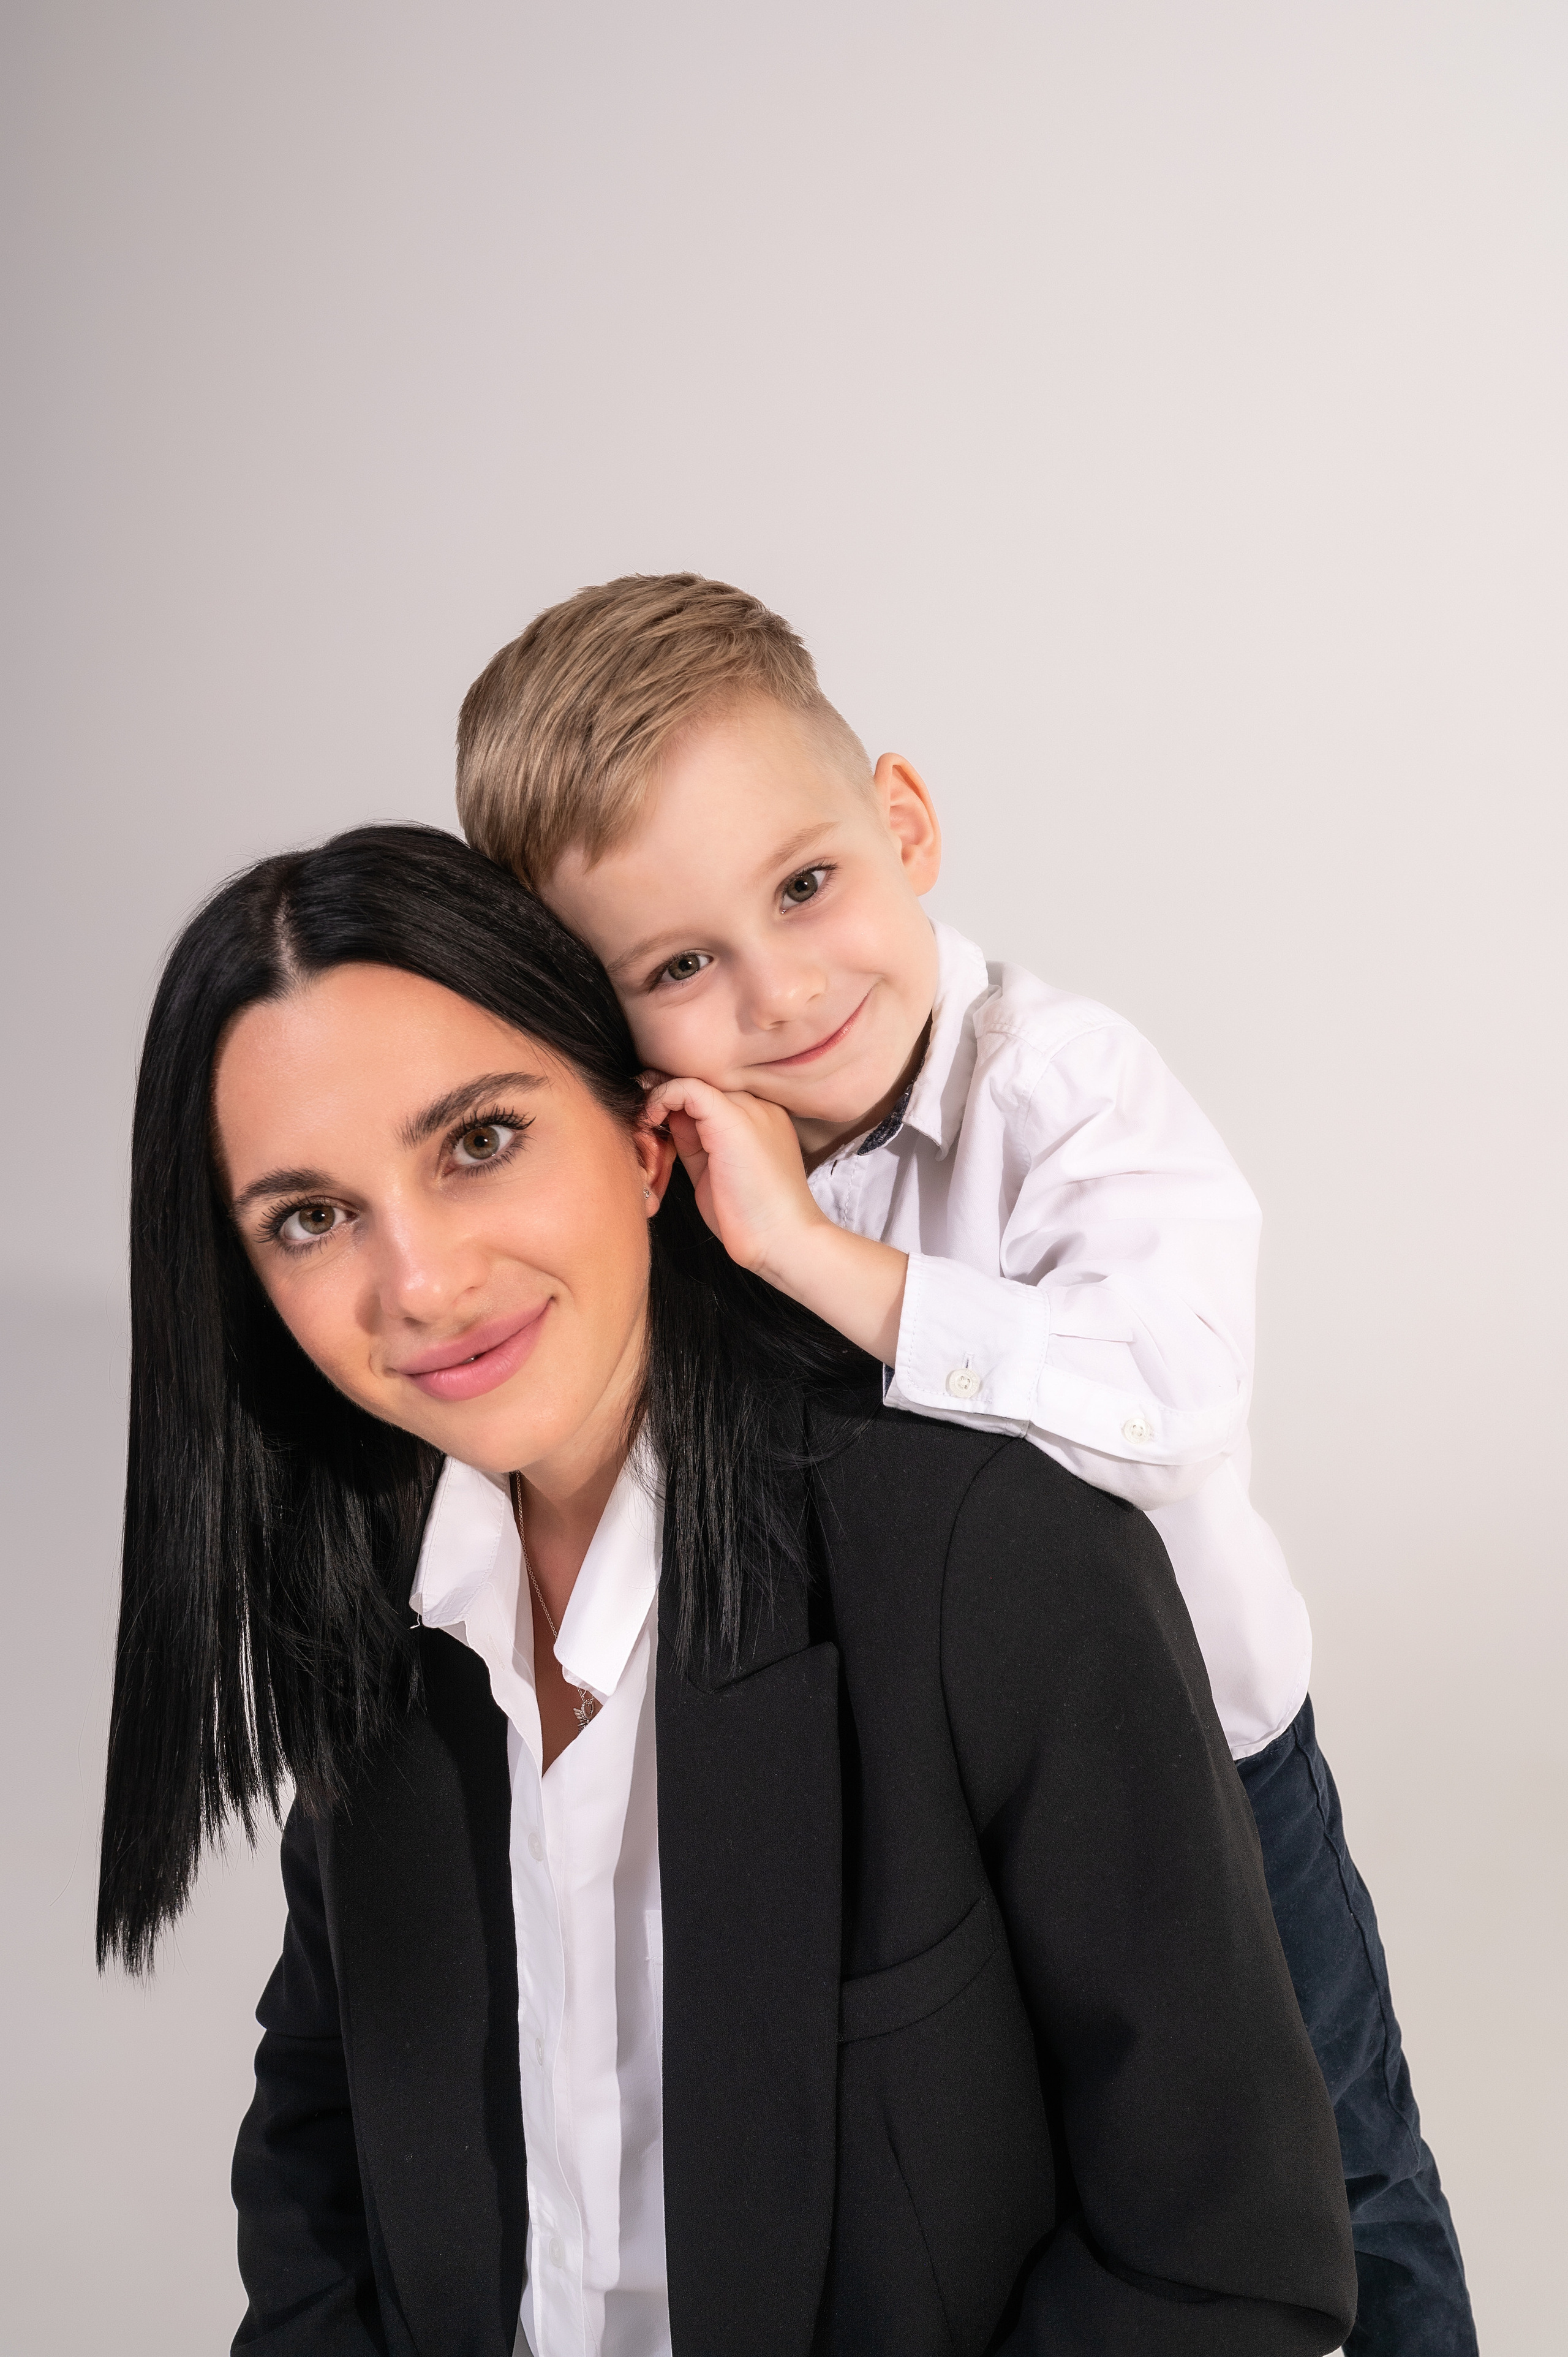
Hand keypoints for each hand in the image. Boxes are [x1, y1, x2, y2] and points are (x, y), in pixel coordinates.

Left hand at [643, 1076, 823, 1278]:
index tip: (652, 1115)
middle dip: (668, 1095)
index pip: (712, 1094)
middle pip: (703, 1084)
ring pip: (695, 1081)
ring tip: (644, 1118)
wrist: (782, 1240)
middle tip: (643, 1114)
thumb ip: (696, 1141)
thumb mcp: (714, 1171)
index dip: (678, 1101)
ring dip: (661, 1096)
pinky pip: (688, 1089)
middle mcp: (760, 1107)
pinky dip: (662, 1097)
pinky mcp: (734, 1119)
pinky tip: (651, 1117)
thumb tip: (669, 1116)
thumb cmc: (750, 1217)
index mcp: (761, 1118)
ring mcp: (751, 1109)